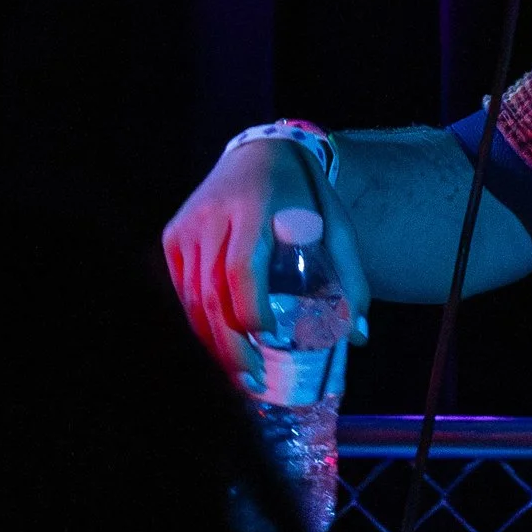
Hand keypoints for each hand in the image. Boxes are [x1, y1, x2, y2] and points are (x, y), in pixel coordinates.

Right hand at [162, 139, 371, 396]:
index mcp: (255, 207)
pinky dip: (199, 322)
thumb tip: (358, 335)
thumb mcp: (335, 224)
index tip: (266, 335)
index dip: (249, 306)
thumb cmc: (303, 193)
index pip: (242, 265)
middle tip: (252, 381)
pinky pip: (182, 289)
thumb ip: (350, 276)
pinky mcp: (173, 236)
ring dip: (212, 342)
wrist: (259, 151)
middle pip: (211, 292)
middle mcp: (212, 216)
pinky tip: (220, 347)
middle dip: (229, 345)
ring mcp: (187, 226)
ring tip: (238, 375)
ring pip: (191, 298)